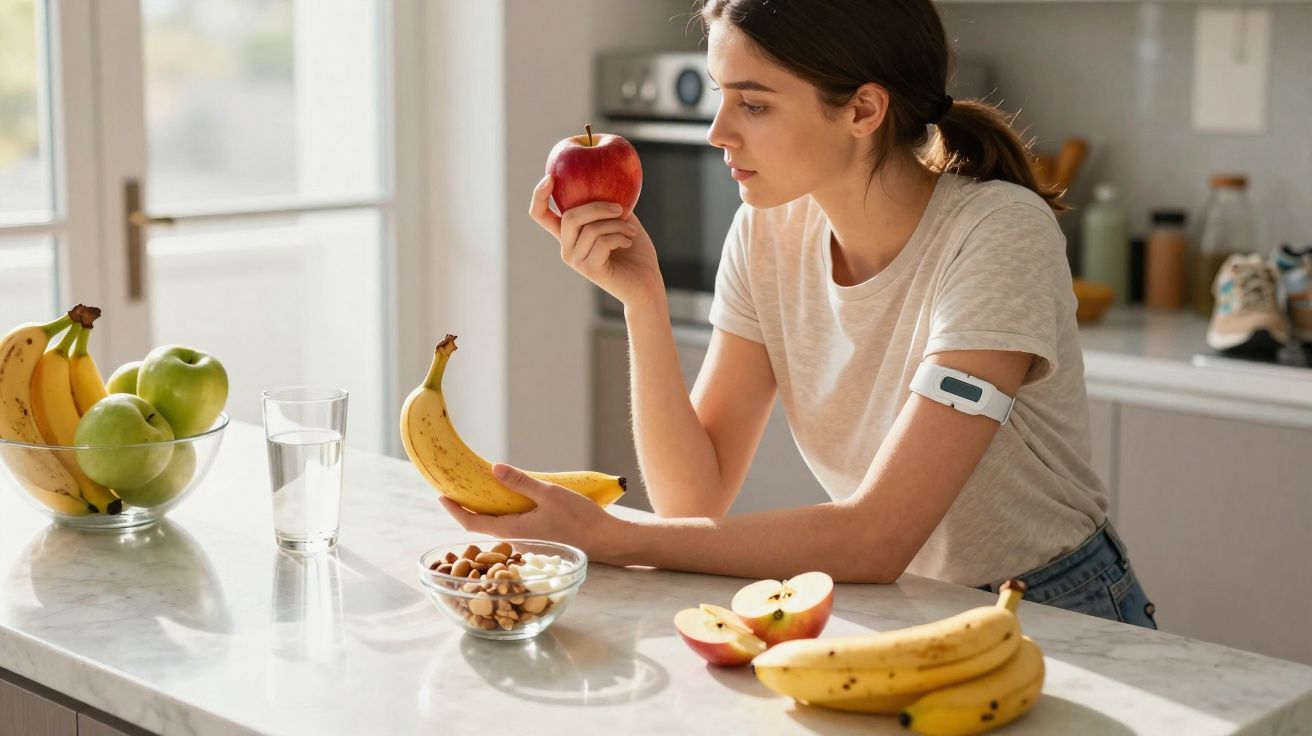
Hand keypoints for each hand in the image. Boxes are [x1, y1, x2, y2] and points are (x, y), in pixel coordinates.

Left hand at [438, 463, 625, 562]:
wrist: (608, 542)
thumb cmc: (580, 519)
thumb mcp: (549, 494)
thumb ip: (521, 482)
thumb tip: (493, 469)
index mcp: (513, 531)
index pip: (472, 523)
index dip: (455, 510)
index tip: (441, 496)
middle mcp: (516, 541)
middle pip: (484, 526)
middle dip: (470, 508)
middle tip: (461, 487)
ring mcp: (528, 543)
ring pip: (501, 526)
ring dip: (491, 510)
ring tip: (486, 489)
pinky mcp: (541, 542)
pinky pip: (516, 527)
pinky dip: (508, 513)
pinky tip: (516, 500)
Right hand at [529, 174, 664, 308]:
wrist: (646, 283)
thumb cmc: (635, 250)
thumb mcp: (620, 218)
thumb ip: (607, 200)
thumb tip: (602, 174)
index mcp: (569, 235)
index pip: (541, 215)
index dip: (539, 195)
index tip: (551, 177)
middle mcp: (567, 248)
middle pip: (569, 216)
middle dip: (596, 206)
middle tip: (620, 208)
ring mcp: (576, 261)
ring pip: (590, 229)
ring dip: (617, 224)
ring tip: (631, 230)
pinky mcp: (590, 270)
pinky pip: (602, 241)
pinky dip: (620, 236)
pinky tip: (629, 241)